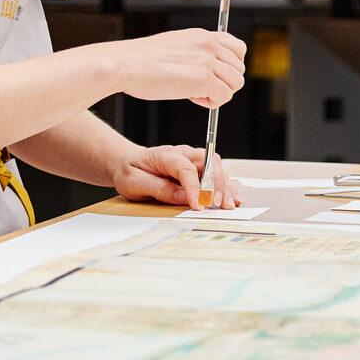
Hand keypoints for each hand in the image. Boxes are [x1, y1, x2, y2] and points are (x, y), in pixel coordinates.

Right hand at [109, 29, 245, 107]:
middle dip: (223, 82)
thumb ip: (194, 52)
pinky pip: (224, 96)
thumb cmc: (141, 61)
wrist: (124, 64)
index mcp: (202, 35)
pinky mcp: (204, 78)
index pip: (239, 48)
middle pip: (239, 69)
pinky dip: (212, 103)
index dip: (231, 66)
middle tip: (200, 87)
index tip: (215, 75)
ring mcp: (207, 60)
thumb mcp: (174, 45)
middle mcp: (208, 44)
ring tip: (195, 93)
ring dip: (218, 93)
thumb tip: (207, 70)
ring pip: (235, 83)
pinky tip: (193, 98)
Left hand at [113, 145, 245, 208]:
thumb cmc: (131, 171)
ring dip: (224, 187)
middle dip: (216, 184)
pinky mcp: (198, 171)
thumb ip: (159, 189)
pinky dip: (226, 187)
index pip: (185, 168)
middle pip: (208, 163)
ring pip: (217, 169)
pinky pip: (216, 176)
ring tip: (228, 205)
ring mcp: (193, 161)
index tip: (197, 204)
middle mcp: (184, 155)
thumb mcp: (135, 182)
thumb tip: (182, 197)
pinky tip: (231, 199)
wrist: (128, 163)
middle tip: (216, 204)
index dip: (193, 187)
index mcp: (166, 155)